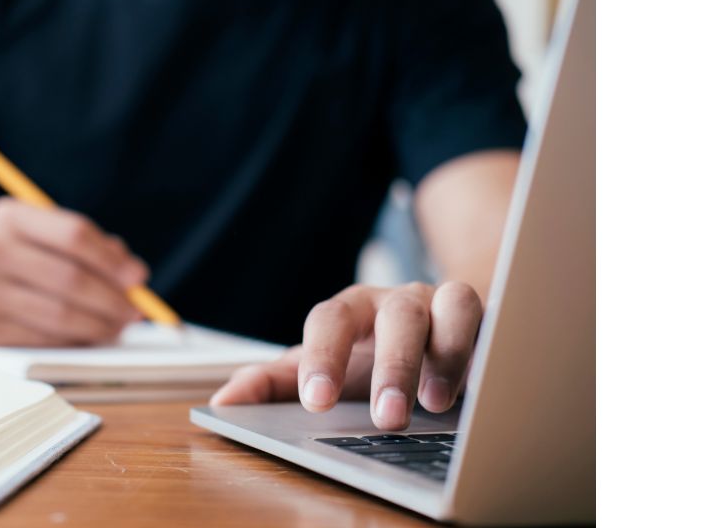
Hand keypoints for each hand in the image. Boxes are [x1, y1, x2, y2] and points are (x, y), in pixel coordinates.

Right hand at [0, 197, 147, 346]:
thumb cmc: (13, 261)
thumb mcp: (40, 238)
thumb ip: (88, 247)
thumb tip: (132, 276)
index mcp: (8, 217)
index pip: (74, 235)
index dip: (112, 259)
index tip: (139, 277)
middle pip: (70, 278)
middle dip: (112, 298)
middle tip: (135, 311)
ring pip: (60, 315)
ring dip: (100, 326)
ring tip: (118, 327)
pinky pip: (42, 340)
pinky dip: (75, 342)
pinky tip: (89, 338)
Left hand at [210, 282, 482, 429]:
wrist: (429, 334)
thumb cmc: (367, 357)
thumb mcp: (321, 370)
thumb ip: (272, 384)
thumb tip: (222, 402)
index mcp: (351, 310)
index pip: (330, 320)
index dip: (322, 357)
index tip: (315, 401)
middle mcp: (399, 300)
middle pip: (396, 315)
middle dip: (392, 366)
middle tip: (385, 417)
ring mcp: (447, 303)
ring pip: (454, 304)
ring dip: (448, 352)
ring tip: (437, 403)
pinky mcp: (489, 318)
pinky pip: (496, 321)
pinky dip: (491, 347)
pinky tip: (486, 384)